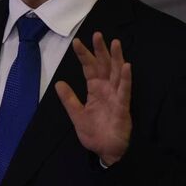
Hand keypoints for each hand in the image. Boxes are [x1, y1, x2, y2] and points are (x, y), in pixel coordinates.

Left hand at [55, 32, 132, 165]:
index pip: (89, 68)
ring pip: (117, 73)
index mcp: (95, 89)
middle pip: (104, 65)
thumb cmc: (94, 133)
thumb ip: (69, 99)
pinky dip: (126, 78)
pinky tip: (126, 66)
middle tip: (97, 34)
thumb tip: (58, 83)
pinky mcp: (123, 106)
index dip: (83, 55)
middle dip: (100, 50)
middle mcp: (106, 89)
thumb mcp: (77, 115)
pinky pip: (125, 90)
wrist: (106, 151)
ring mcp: (116, 96)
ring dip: (116, 58)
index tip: (76, 42)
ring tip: (115, 42)